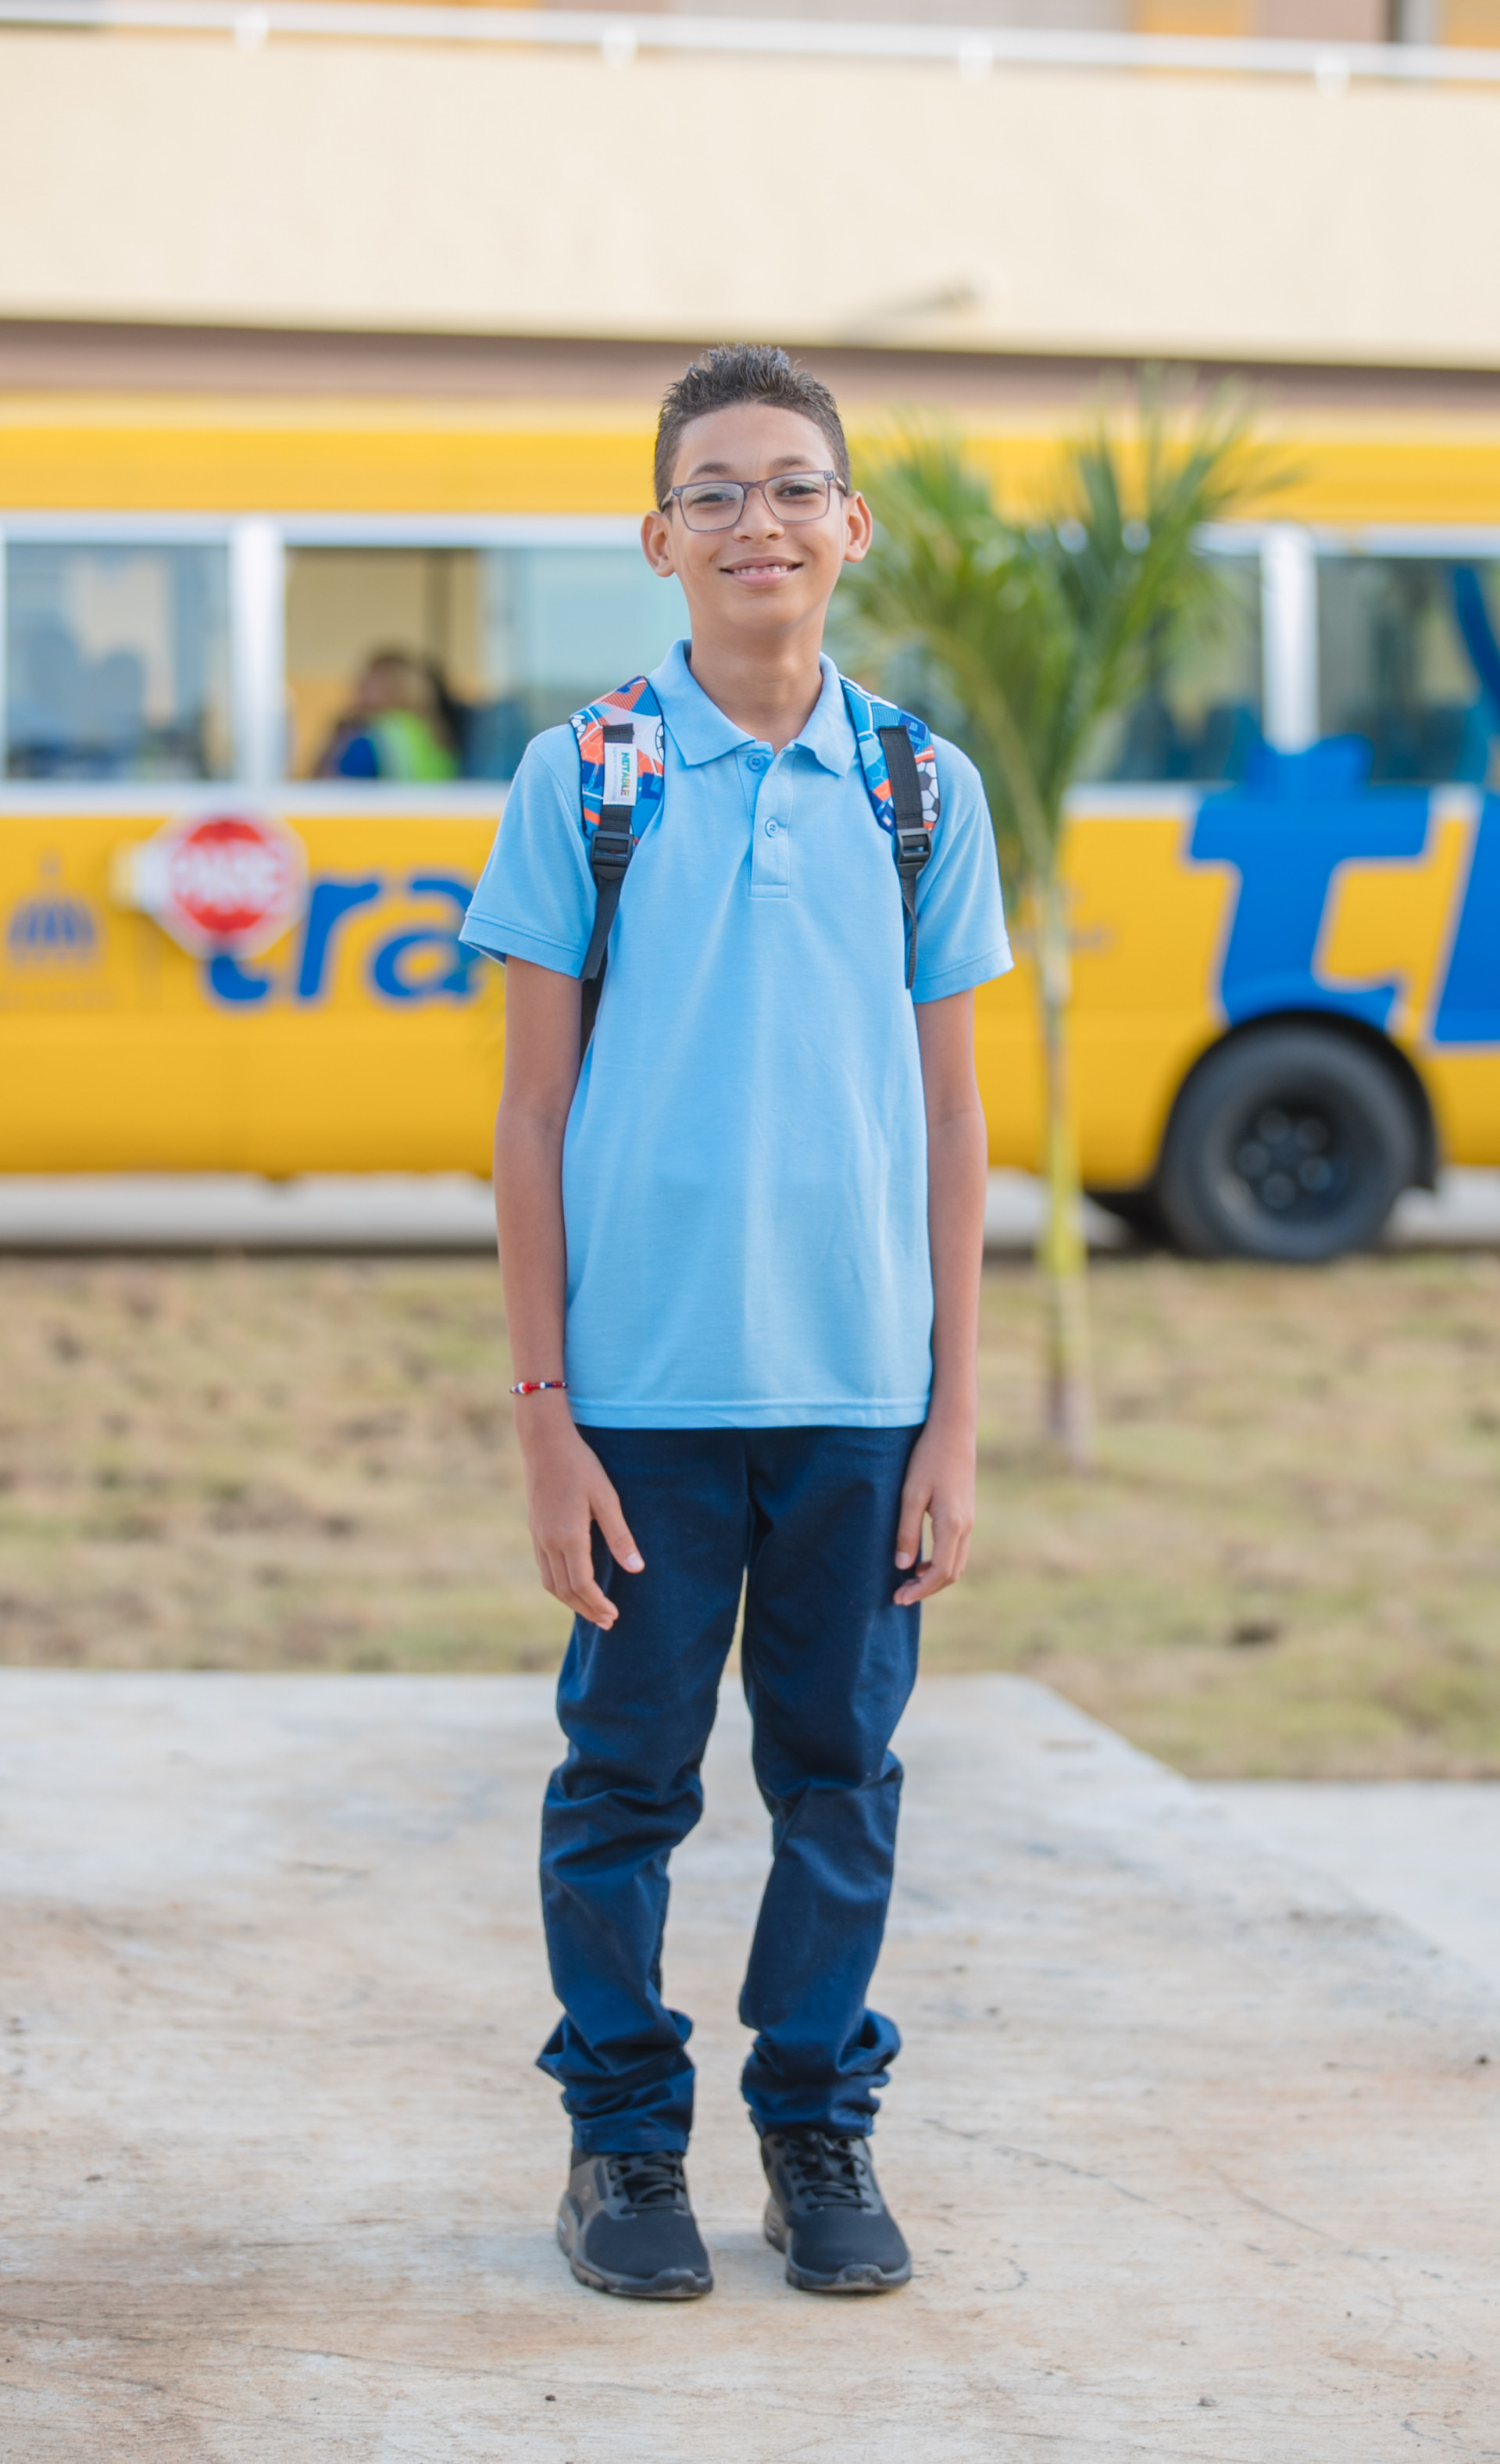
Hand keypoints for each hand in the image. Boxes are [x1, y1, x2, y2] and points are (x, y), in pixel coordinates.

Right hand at [517, 1400, 642, 1628]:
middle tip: (607, 1622)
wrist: (544, 1442)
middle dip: (586, 1610)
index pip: (582, 1584)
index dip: (598, 1604)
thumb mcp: (607, 1498)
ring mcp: (538, 1536)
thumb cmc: (581, 1466)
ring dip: (571, 1601)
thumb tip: (636, 1569)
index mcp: (568, 1537)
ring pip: (550, 1583)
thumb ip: (620, 1536)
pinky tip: (572, 1584)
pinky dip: (559, 1585)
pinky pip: (544, 1568)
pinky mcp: (534, 1529)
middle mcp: (549, 1542)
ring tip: (591, 1610)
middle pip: (564, 1591)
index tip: (614, 1616)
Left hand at [893, 1410, 975, 1606]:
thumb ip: (907, 1532)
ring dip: (935, 1578)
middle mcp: (966, 1526)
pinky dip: (942, 1563)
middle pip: (951, 1574)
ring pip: (957, 1563)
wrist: (954, 1430)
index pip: (940, 1572)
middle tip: (900, 1595)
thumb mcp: (911, 1494)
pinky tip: (922, 1560)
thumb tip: (903, 1567)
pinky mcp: (967, 1513)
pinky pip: (957, 1549)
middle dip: (927, 1589)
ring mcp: (969, 1521)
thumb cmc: (928, 1458)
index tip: (898, 1598)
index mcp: (952, 1524)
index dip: (920, 1590)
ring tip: (908, 1581)